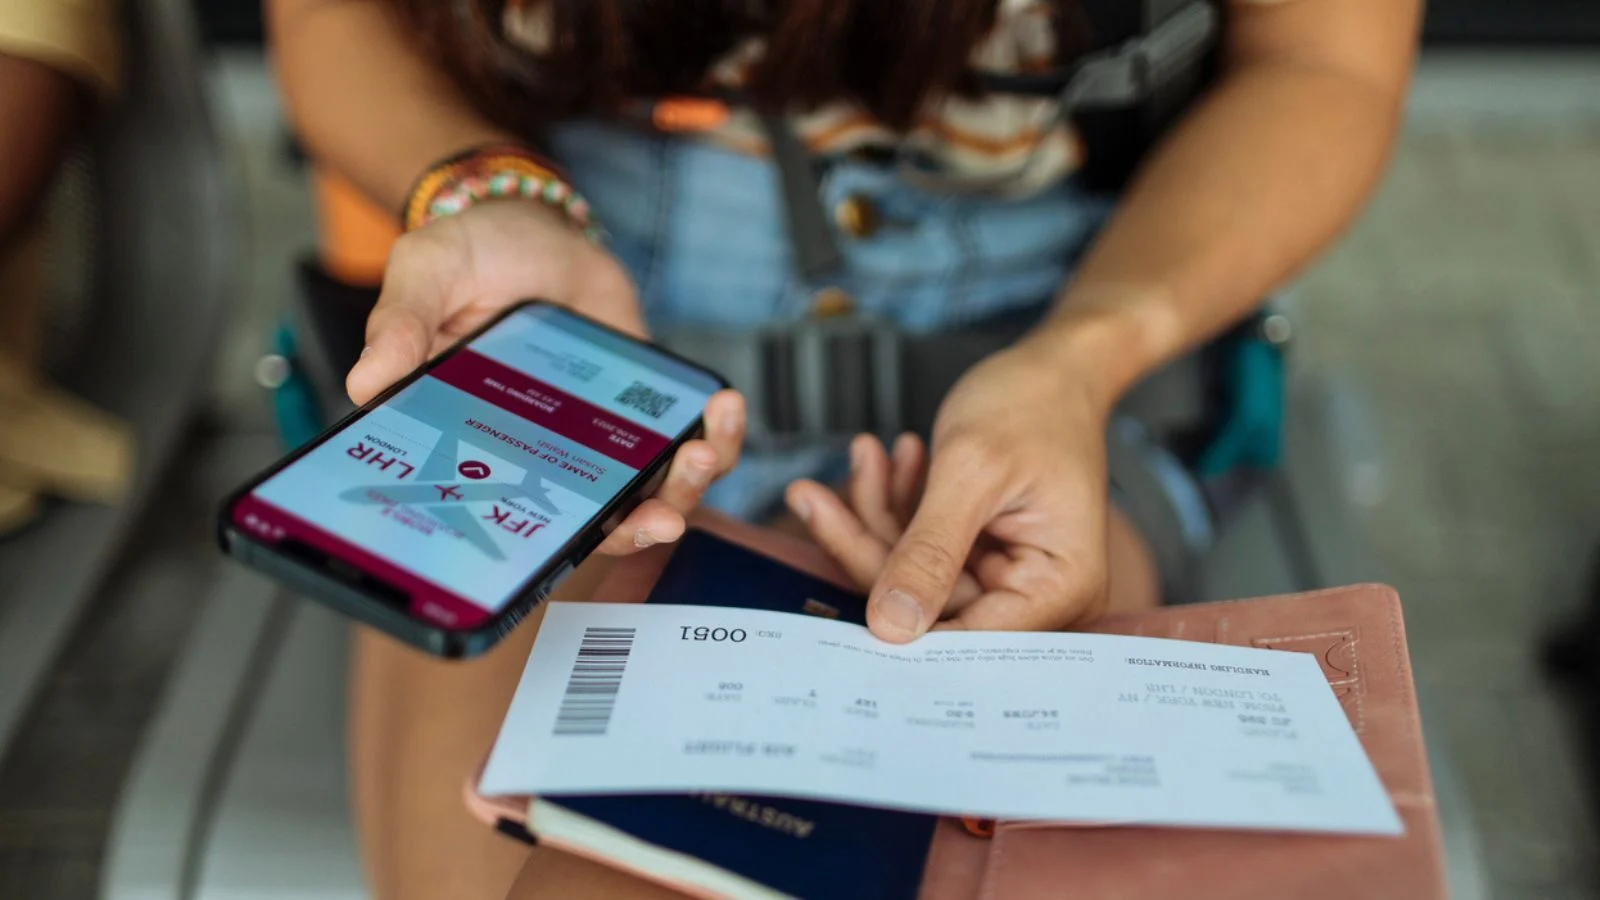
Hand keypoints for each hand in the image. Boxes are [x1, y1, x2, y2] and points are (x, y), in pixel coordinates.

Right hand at [348, 199, 744, 553]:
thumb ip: (402, 324)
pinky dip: (717, 435)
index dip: (544, 551)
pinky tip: (724, 405)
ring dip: (687, 488)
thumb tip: (367, 382)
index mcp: (479, 448)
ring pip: (651, 492)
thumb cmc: (470, 256)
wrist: (532, 222)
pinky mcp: (644, 410)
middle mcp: (543, 456)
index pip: (509, 521)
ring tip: (703, 449)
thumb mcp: (425, 272)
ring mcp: (600, 437)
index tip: (577, 546)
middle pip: (596, 523)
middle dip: (637, 529)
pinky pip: (688, 441)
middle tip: (663, 516)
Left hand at [785, 334, 1111, 641]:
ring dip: (878, 512)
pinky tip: (889, 457)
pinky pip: (918, 548)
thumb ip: (931, 551)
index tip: (835, 572)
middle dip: (869, 539)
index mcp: (1060, 586)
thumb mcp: (972, 471)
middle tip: (811, 494)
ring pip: (912, 572)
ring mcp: (1005, 576)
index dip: (899, 617)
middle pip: (929, 602)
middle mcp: (1038, 595)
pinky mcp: (977, 556)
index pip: (968, 633)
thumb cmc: (1032, 404)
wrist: (1053, 369)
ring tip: (865, 453)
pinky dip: (896, 503)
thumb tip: (891, 629)